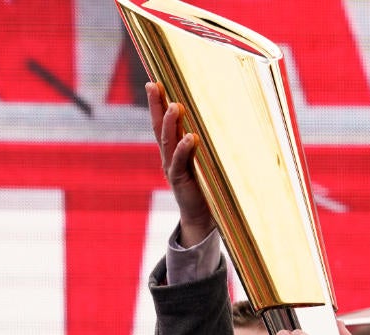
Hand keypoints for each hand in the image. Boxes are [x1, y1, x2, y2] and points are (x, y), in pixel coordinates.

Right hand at [146, 82, 215, 245]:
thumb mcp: (202, 161)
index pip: (162, 123)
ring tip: (173, 107)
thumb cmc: (205, 186)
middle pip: (159, 128)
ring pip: (168, 142)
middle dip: (156, 106)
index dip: (156, 104)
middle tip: (155, 86)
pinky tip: (191, 137)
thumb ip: (202, 145)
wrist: (201, 218)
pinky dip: (185, 149)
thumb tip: (215, 120)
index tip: (154, 82)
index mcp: (173, 150)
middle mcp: (169, 157)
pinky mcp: (181, 181)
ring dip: (170, 124)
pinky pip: (181, 162)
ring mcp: (173, 169)